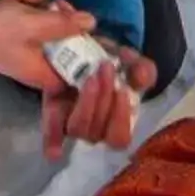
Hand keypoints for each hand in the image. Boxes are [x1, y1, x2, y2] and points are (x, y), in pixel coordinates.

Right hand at [0, 0, 100, 94]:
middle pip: (57, 49)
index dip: (82, 62)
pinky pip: (25, 22)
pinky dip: (27, 8)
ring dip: (43, 12)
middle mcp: (28, 65)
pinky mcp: (5, 33)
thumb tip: (92, 22)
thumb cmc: (0, 29)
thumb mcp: (37, 25)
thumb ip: (66, 24)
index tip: (91, 40)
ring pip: (41, 31)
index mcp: (38, 73)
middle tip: (63, 6)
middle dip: (62, 25)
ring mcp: (16, 49)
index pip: (69, 78)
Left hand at [41, 43, 156, 164]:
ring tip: (91, 76)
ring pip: (78, 128)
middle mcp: (94, 125)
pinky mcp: (53, 111)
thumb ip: (141, 69)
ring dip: (87, 104)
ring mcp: (72, 119)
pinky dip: (53, 140)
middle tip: (106, 69)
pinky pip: (52, 130)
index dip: (121, 119)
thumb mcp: (128, 60)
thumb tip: (143, 78)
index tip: (123, 90)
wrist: (78, 45)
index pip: (119, 138)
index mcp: (116, 118)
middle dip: (105, 101)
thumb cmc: (108, 58)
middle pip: (97, 132)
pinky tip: (55, 150)